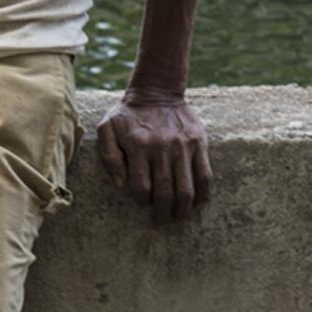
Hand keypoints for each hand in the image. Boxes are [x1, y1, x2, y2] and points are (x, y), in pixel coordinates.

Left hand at [97, 93, 211, 227]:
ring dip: (183, 209)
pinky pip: (205, 174)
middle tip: (161, 221)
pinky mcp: (199, 143)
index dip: (142, 201)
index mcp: (138, 147)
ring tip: (179, 217)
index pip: (141, 186)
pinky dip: (203, 193)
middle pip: (165, 192)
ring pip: (186, 188)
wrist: (157, 90)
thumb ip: (109, 157)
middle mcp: (162, 148)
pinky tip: (198, 203)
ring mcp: (183, 147)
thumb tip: (120, 184)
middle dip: (163, 213)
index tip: (143, 203)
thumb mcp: (107, 128)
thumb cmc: (128, 114)